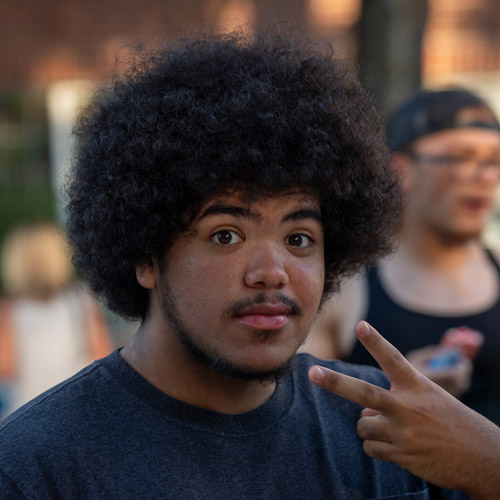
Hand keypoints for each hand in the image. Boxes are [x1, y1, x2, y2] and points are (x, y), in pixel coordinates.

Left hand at [308, 321, 499, 499]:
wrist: (482, 458)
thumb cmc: (451, 421)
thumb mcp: (430, 398)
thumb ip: (394, 399)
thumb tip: (363, 411)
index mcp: (417, 386)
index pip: (393, 359)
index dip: (375, 341)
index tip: (360, 325)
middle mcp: (408, 407)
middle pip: (363, 393)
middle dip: (334, 381)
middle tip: (312, 372)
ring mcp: (404, 432)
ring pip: (363, 425)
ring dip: (371, 427)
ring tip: (396, 430)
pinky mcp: (402, 455)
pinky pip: (370, 448)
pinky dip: (376, 447)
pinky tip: (398, 447)